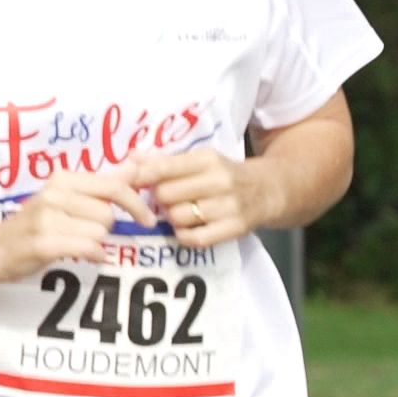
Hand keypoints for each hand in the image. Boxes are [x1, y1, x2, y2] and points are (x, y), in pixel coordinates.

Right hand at [0, 167, 153, 289]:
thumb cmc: (37, 223)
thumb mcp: (67, 196)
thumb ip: (105, 181)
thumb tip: (139, 161)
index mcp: (62, 179)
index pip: (113, 185)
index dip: (136, 203)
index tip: (147, 218)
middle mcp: (54, 194)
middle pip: (108, 214)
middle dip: (106, 228)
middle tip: (89, 233)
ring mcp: (47, 218)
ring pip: (99, 233)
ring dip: (96, 243)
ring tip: (76, 243)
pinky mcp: (44, 243)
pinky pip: (88, 248)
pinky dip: (94, 255)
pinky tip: (86, 256)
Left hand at [120, 148, 265, 250]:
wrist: (269, 190)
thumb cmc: (224, 175)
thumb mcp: (200, 160)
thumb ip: (165, 161)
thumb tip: (131, 157)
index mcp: (207, 159)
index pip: (164, 167)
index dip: (141, 176)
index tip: (128, 182)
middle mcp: (219, 180)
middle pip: (165, 195)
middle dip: (159, 199)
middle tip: (166, 200)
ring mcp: (229, 205)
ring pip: (177, 217)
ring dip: (172, 218)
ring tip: (181, 212)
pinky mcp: (235, 228)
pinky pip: (195, 239)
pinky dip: (184, 236)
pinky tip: (187, 229)